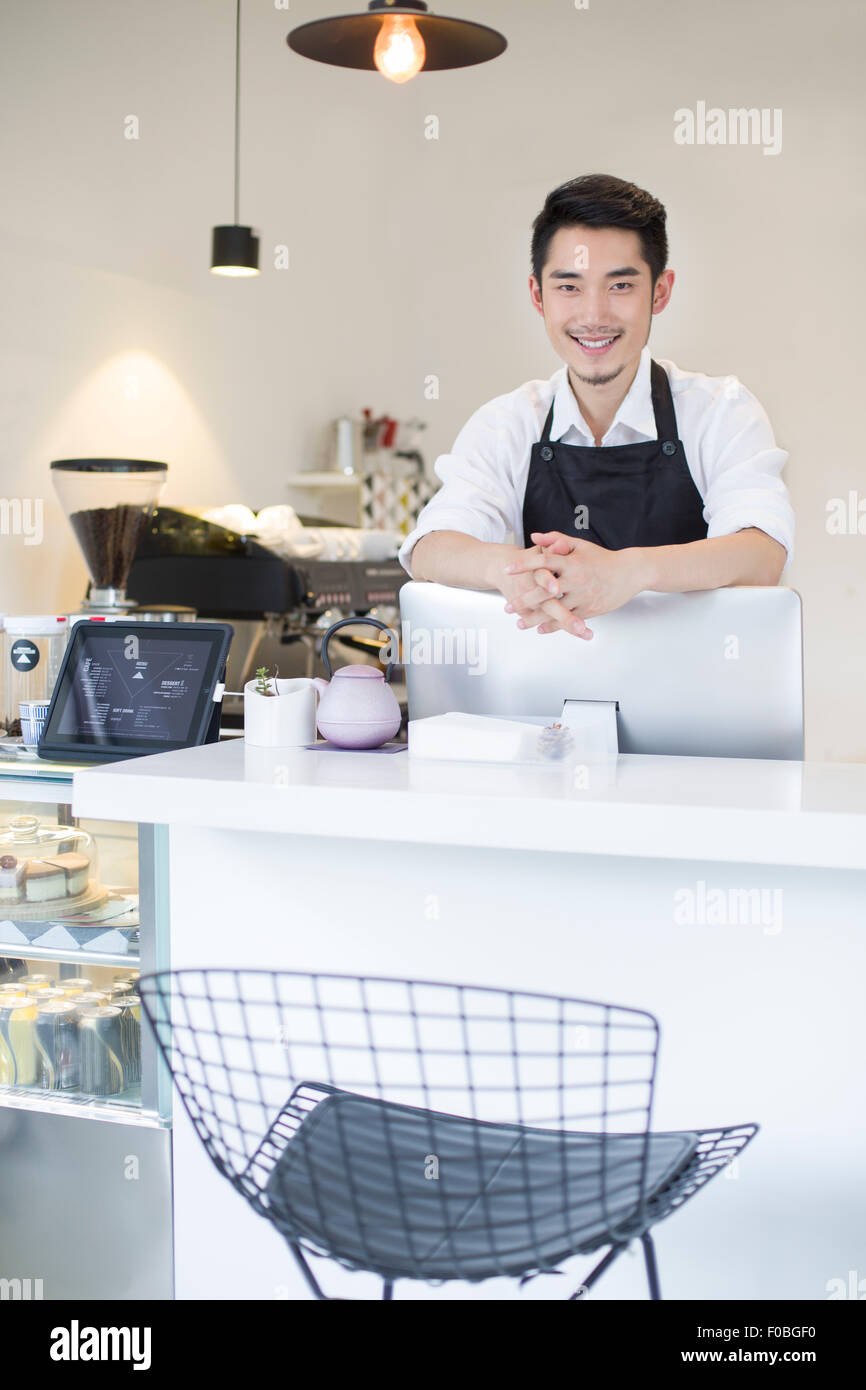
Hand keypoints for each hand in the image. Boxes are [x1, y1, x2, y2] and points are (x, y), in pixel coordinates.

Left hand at [504, 532, 648, 634]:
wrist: (630, 572)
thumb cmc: (602, 558)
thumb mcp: (580, 545)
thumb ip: (556, 540)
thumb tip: (534, 537)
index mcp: (571, 561)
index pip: (543, 562)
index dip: (524, 565)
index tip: (507, 570)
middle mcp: (576, 579)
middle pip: (544, 591)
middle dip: (524, 600)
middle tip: (508, 606)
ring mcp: (583, 596)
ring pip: (554, 610)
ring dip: (535, 618)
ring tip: (519, 623)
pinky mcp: (590, 610)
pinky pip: (568, 620)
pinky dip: (553, 626)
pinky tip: (540, 629)